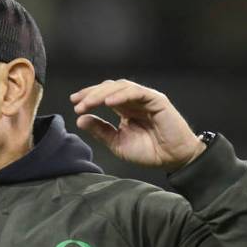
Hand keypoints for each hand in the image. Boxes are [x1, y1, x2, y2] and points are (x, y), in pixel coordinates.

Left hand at [70, 79, 205, 170]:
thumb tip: (80, 120)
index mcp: (125, 109)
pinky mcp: (157, 100)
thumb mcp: (118, 143)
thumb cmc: (150, 152)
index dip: (89, 97)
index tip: (74, 103)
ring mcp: (146, 98)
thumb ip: (100, 131)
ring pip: (121, 87)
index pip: (104, 96)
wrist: (172, 159)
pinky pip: (137, 92)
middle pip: (110, 88)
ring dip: (102, 94)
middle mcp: (134, 101)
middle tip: (77, 103)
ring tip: (88, 104)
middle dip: (91, 94)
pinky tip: (108, 102)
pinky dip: (122, 95)